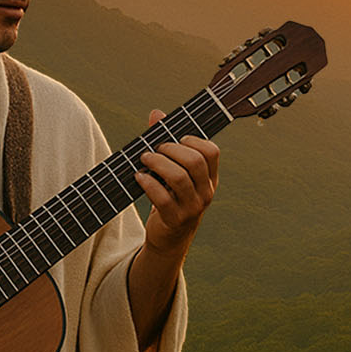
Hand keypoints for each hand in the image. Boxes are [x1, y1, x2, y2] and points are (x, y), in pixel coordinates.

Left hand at [134, 109, 221, 257]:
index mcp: (210, 178)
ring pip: (178, 178)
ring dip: (157, 163)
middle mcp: (206, 192)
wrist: (170, 237)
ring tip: (144, 159)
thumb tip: (156, 113)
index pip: (212, 152)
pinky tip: (138, 177)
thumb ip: (166, 142)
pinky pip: (162, 197)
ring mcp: (192, 208)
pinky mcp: (175, 219)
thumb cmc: (171, 196)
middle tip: (155, 149)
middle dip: (170, 149)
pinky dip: (147, 183)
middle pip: (194, 161)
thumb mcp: (173, 172)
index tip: (176, 139)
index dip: (193, 140)